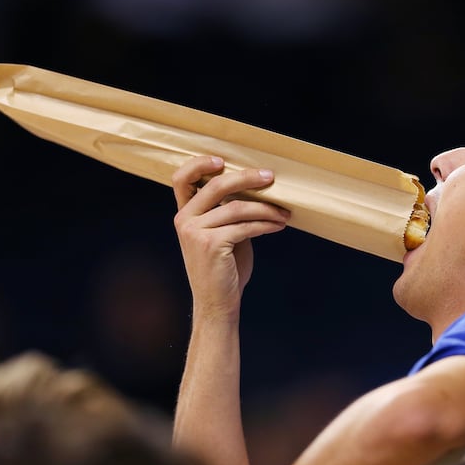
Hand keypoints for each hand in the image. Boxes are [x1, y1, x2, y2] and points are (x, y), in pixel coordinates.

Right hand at [172, 156, 289, 320]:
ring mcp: (195, 231)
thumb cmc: (224, 268)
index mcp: (185, 214)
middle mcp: (184, 220)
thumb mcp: (222, 234)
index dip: (199, 164)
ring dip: (266, 208)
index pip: (181, 178)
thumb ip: (227, 212)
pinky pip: (246, 226)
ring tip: (283, 213)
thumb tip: (256, 189)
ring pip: (238, 207)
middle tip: (270, 178)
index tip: (223, 160)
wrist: (217, 303)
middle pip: (216, 185)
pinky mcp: (212, 244)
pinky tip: (278, 225)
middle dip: (247, 178)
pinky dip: (267, 224)